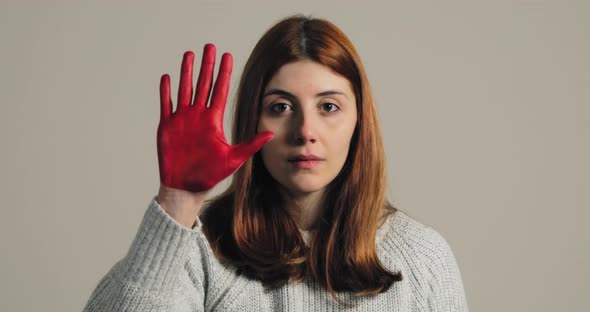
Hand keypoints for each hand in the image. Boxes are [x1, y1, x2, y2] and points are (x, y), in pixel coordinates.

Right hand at [157, 44, 272, 192]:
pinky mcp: (167, 126)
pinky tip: (167, 77)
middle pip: (202, 84)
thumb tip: (271, 134)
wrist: (187, 187)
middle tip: (209, 47)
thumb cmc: (210, 175)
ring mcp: (182, 119)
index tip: (227, 55)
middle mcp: (198, 116)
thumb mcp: (235, 158)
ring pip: (184, 89)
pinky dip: (166, 91)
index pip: (220, 90)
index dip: (223, 73)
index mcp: (213, 121)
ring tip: (189, 54)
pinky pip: (166, 104)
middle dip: (206, 65)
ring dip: (186, 72)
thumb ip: (251, 144)